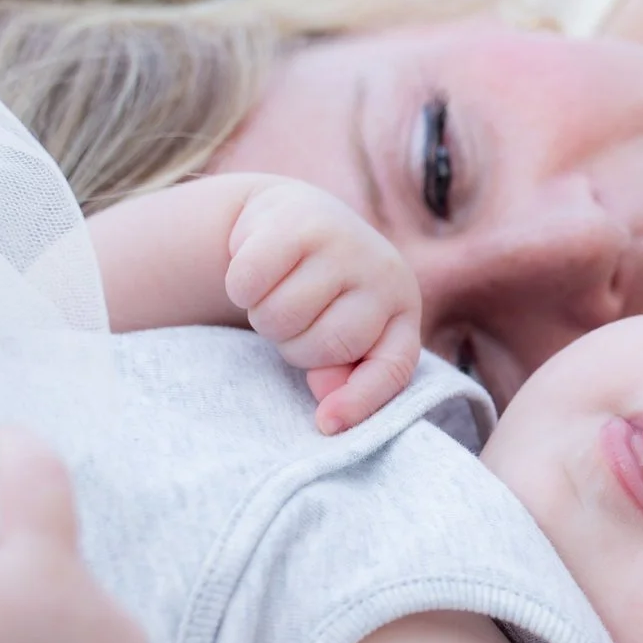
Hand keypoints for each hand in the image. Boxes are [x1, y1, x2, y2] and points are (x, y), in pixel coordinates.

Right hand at [224, 180, 421, 431]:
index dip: (360, 401)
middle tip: (296, 320)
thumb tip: (328, 391)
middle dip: (296, 345)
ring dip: (265, 317)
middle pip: (324, 346)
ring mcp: (344, 242)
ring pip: (282, 317)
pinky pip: (249, 282)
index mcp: (402, 308)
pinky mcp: (296, 221)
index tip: (326, 425)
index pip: (392, 367)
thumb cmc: (323, 292)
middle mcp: (384, 272)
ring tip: (278, 293)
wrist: (294, 217)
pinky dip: (240, 286)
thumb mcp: (341, 330)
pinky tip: (255, 269)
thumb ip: (344, 367)